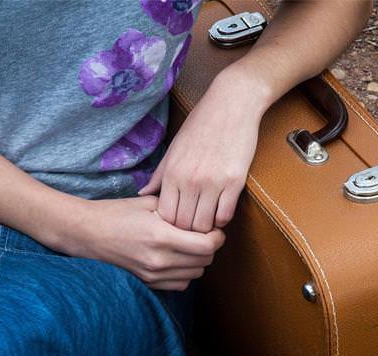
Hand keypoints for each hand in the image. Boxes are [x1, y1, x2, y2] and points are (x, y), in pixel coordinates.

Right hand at [41, 194, 224, 290]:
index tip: (214, 228)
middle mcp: (159, 260)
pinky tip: (176, 258)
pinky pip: (181, 284)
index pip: (207, 245)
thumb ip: (178, 209)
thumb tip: (204, 213)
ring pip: (196, 274)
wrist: (87, 234)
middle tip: (203, 234)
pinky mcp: (148, 283)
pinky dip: (185, 273)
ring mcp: (153, 275)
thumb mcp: (149, 203)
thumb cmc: (117, 213)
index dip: (217, 236)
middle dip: (209, 247)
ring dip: (198, 261)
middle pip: (205, 261)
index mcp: (161, 236)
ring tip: (188, 246)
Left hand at [137, 66, 270, 232]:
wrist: (232, 104)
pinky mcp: (235, 181)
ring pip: (204, 224)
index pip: (166, 216)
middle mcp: (190, 180)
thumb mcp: (174, 148)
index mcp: (172, 172)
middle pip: (184, 224)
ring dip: (206, 226)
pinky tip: (221, 209)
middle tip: (193, 226)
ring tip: (207, 219)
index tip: (177, 221)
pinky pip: (226, 214)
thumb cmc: (200, 125)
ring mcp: (213, 182)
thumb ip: (159, 175)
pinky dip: (222, 218)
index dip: (171, 224)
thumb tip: (142, 193)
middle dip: (188, 230)